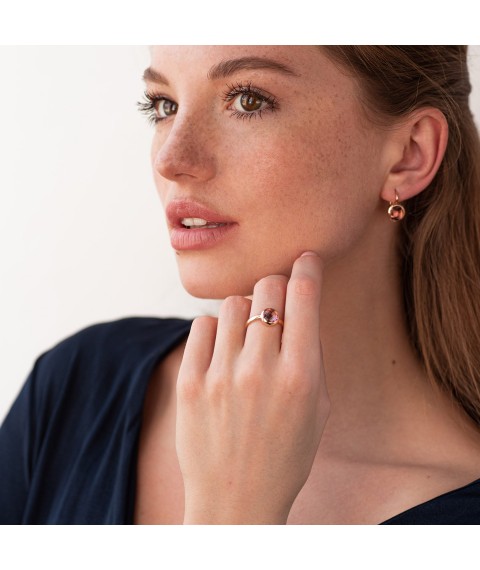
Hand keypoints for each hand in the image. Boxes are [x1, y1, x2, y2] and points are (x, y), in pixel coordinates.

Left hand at [176, 252, 329, 523]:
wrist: (237, 500)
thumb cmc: (286, 455)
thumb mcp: (318, 409)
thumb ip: (311, 355)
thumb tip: (299, 308)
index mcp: (301, 376)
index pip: (304, 296)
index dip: (308, 267)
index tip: (306, 258)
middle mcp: (261, 370)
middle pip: (266, 288)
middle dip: (275, 288)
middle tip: (275, 303)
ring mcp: (221, 376)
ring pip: (234, 303)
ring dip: (246, 312)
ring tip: (247, 339)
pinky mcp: (190, 383)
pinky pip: (203, 325)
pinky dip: (216, 329)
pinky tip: (223, 352)